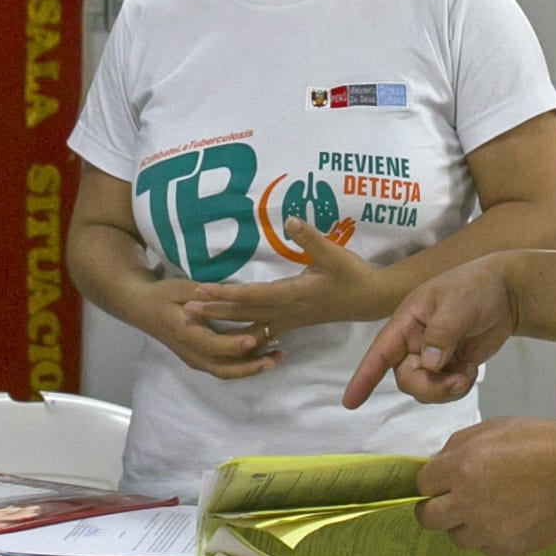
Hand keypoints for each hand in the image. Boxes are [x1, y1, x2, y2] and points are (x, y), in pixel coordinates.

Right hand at [133, 275, 279, 380]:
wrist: (141, 308)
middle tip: (276, 357)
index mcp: (183, 333)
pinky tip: (262, 356)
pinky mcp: (198, 359)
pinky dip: (244, 366)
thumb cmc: (162, 295)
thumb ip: (205, 296)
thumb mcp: (181, 288)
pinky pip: (223, 368)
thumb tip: (230, 298)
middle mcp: (189, 352)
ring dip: (251, 368)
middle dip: (251, 366)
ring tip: (276, 358)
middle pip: (222, 368)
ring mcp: (193, 359)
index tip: (254, 339)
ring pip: (225, 372)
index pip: (212, 345)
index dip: (233, 344)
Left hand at [191, 222, 391, 339]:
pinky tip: (231, 335)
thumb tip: (289, 220)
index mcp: (292, 294)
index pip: (251, 295)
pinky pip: (263, 330)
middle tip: (185, 309)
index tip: (201, 290)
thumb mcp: (334, 253)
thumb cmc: (352, 275)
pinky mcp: (293, 322)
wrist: (371, 300)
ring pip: (250, 324)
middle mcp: (286, 311)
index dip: (225, 293)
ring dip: (223, 322)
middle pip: (243, 313)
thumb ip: (311, 238)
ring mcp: (289, 319)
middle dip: (213, 311)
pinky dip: (244, 333)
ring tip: (200, 321)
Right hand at [343, 255, 519, 407]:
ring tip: (467, 374)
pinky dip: (457, 388)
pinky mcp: (449, 366)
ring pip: (424, 388)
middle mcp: (413, 342)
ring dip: (445, 390)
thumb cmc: (477, 287)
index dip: (364, 377)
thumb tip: (429, 363)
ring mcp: (432, 356)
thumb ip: (442, 333)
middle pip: (406, 379)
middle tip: (457, 380)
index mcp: (407, 322)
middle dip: (429, 387)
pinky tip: (470, 371)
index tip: (350, 402)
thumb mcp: (458, 304)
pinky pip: (443, 389)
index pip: (380, 352)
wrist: (507, 292)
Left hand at [413, 420, 555, 555]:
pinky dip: (490, 536)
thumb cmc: (542, 443)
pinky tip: (508, 519)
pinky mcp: (506, 549)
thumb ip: (458, 446)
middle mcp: (467, 503)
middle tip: (450, 501)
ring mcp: (487, 530)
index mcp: (461, 468)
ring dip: (464, 524)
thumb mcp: (494, 428)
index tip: (443, 480)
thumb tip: (438, 463)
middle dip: (435, 508)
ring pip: (456, 537)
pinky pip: (485, 547)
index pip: (423, 483)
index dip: (433, 480)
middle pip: (428, 518)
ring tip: (487, 509)